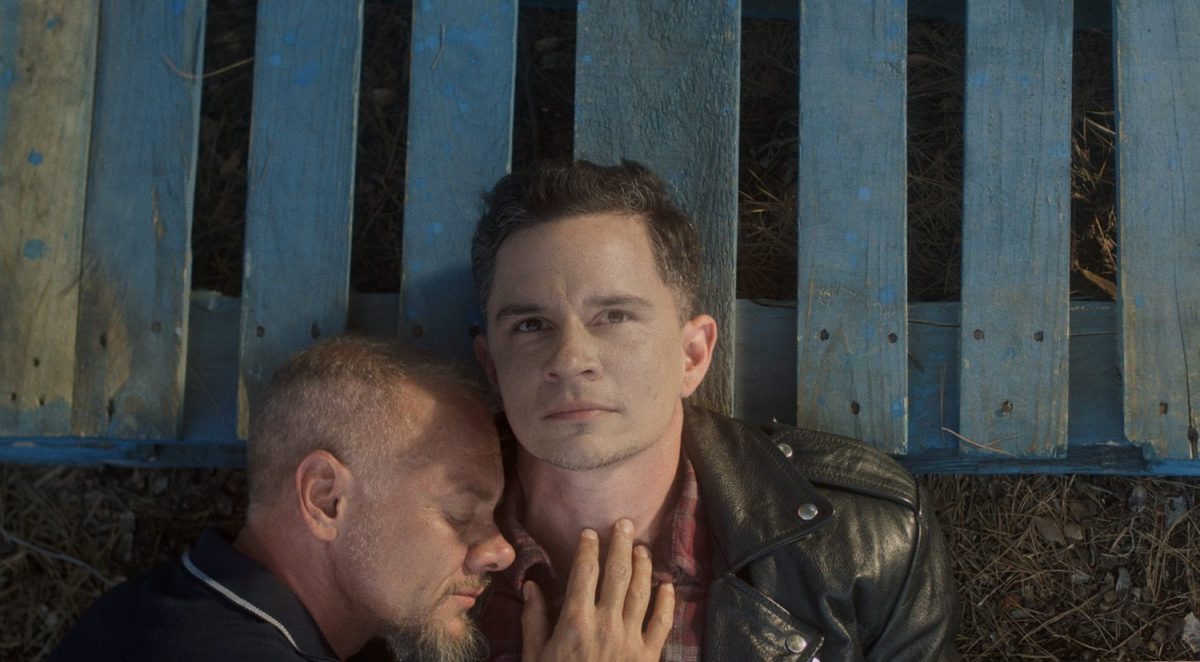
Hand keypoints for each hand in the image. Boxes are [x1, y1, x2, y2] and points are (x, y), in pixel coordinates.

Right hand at [521, 519, 674, 660]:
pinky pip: (661, 623)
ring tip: (642, 547)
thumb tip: (531, 587)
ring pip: (641, 592)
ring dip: (643, 566)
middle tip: (624, 523)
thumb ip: (534, 621)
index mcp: (575, 622)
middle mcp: (606, 624)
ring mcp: (630, 640)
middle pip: (617, 573)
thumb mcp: (534, 658)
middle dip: (620, 545)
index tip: (590, 532)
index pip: (584, 573)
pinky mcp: (648, 657)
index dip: (589, 548)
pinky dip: (666, 602)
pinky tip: (667, 586)